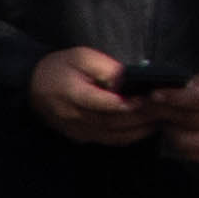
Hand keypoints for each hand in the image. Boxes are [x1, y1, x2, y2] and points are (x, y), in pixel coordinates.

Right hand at [31, 45, 157, 147]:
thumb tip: (129, 80)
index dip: (126, 104)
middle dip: (140, 118)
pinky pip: (107, 140)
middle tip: (164, 111)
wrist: (33, 85)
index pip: (102, 103)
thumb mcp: (82, 57)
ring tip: (161, 120)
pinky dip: (129, 136)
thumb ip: (106, 68)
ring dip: (138, 130)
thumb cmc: (61, 67)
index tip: (148, 99)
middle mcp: (73, 116)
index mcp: (72, 94)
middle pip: (111, 122)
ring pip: (112, 135)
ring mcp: (76, 130)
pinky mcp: (80, 136)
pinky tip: (146, 128)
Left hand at [150, 63, 198, 165]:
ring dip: (167, 128)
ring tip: (163, 117)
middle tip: (144, 104)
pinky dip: (175, 141)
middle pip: (186, 119)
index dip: (173, 97)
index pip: (198, 100)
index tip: (153, 94)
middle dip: (161, 111)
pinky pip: (187, 152)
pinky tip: (174, 129)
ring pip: (182, 139)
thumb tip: (174, 89)